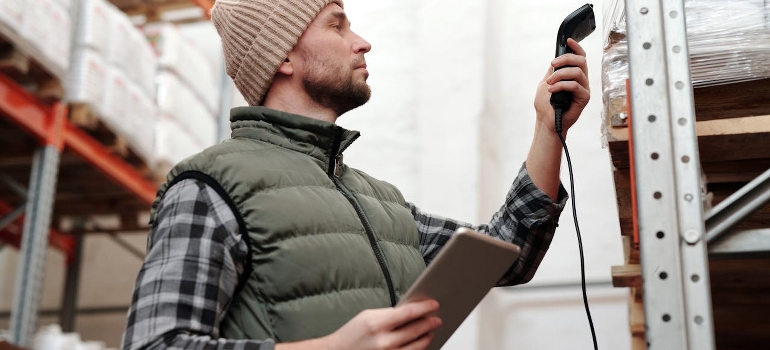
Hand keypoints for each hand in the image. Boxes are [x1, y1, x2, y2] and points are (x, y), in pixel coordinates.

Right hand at [276, 299, 441, 349]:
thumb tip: (410, 311)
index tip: (434, 305)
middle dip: (429, 323)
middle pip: (416, 330)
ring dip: (426, 337)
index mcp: (377, 324)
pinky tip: (421, 343)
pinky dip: (417, 349)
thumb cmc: (351, 334)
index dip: (425, 308)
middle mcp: (384, 341)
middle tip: (437, 318)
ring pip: (417, 346)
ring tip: (430, 331)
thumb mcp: (368, 316)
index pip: (408, 313)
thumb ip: (389, 314)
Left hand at [534, 38, 589, 134]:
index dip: (576, 47)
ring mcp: (583, 88)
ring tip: (549, 83)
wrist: (546, 121)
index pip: (580, 57)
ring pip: (577, 72)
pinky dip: (561, 85)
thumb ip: (553, 71)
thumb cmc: (546, 104)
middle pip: (581, 60)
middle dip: (565, 59)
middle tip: (553, 65)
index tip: (568, 40)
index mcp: (573, 75)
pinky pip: (575, 85)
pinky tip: (552, 90)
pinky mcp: (584, 98)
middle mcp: (581, 80)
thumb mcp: (546, 82)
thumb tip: (557, 58)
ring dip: (560, 75)